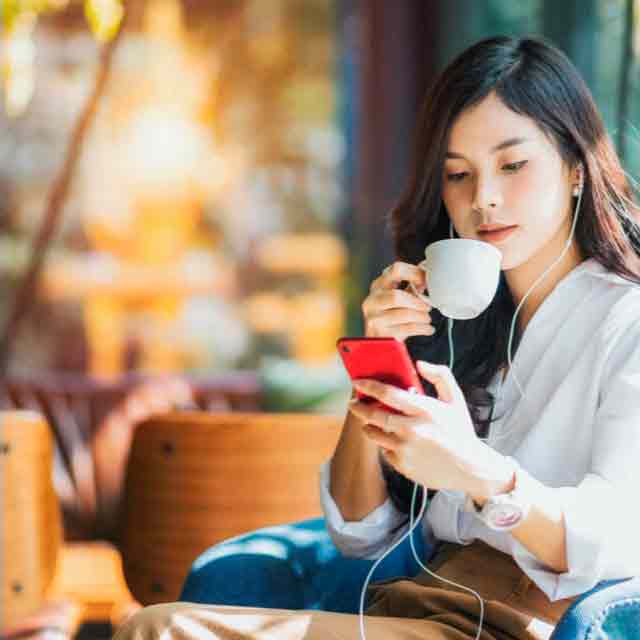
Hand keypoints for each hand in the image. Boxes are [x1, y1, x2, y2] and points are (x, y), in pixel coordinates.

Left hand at [349, 361, 509, 496]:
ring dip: (368, 425)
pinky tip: (394, 440)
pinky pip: (385, 451)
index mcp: (424, 410)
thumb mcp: (456, 399)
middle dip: (359, 407)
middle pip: (374, 415)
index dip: (369, 386)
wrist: (470, 468)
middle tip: (353, 403)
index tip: (357, 382)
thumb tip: (419, 363)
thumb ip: (440, 375)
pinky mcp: (403, 465)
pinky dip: (386, 444)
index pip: (388, 394)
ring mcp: (406, 449)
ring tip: (370, 421)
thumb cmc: (460, 431)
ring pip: (374, 434)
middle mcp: (412, 429)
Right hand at [362, 261, 433, 341]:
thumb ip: (412, 285)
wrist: (380, 342)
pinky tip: (428, 329)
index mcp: (378, 286)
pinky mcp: (381, 334)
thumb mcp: (400, 297)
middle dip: (417, 302)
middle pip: (396, 296)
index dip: (415, 273)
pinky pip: (407, 329)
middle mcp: (372, 301)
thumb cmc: (392, 315)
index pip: (396, 270)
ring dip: (421, 316)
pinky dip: (422, 328)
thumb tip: (429, 273)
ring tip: (427, 319)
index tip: (425, 281)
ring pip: (404, 314)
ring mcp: (374, 318)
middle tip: (427, 306)